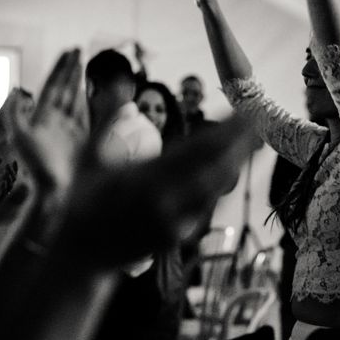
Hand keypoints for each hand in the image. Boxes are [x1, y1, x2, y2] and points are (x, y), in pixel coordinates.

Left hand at [0, 157, 17, 216]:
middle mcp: (2, 187)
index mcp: (0, 180)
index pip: (11, 173)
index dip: (14, 168)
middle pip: (12, 179)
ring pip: (9, 187)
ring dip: (9, 180)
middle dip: (11, 172)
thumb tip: (0, 158)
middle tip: (7, 165)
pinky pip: (3, 194)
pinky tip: (3, 182)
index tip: (14, 161)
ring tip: (6, 173)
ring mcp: (0, 193)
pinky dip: (4, 188)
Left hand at [10, 49, 86, 192]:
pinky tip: (90, 88)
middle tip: (77, 49)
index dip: (60, 69)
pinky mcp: (81, 137)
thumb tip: (15, 90)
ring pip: (75, 97)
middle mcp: (55, 120)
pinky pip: (86, 113)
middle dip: (70, 69)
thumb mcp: (19, 138)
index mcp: (42, 117)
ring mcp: (69, 128)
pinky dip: (88, 99)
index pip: (53, 86)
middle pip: (64, 88)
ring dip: (78, 80)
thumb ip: (15, 113)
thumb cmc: (36, 165)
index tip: (68, 52)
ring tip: (82, 62)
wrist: (55, 189)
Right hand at [59, 115, 258, 265]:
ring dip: (236, 163)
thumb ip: (108, 120)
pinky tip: (228, 169)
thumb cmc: (82, 203)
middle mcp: (167, 200)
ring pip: (216, 188)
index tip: (243, 112)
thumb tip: (117, 84)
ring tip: (251, 142)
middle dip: (241, 144)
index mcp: (147, 178)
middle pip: (217, 168)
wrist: (81, 255)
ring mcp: (175, 222)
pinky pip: (205, 206)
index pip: (198, 149)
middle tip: (258, 122)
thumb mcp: (89, 158)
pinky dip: (219, 185)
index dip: (226, 130)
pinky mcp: (178, 236)